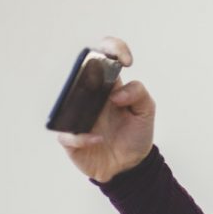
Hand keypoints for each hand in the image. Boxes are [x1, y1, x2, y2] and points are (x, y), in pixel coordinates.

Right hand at [56, 36, 154, 182]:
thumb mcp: (146, 112)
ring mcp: (77, 115)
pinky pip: (67, 133)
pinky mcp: (71, 138)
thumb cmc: (135, 135)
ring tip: (95, 117)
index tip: (126, 61)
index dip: (113, 48)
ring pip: (66, 100)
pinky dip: (81, 136)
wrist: (130, 165)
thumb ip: (140, 94)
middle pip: (79, 71)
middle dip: (86, 69)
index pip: (104, 56)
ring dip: (78, 105)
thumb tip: (116, 94)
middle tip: (102, 83)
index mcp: (108, 85)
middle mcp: (89, 96)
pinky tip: (97, 139)